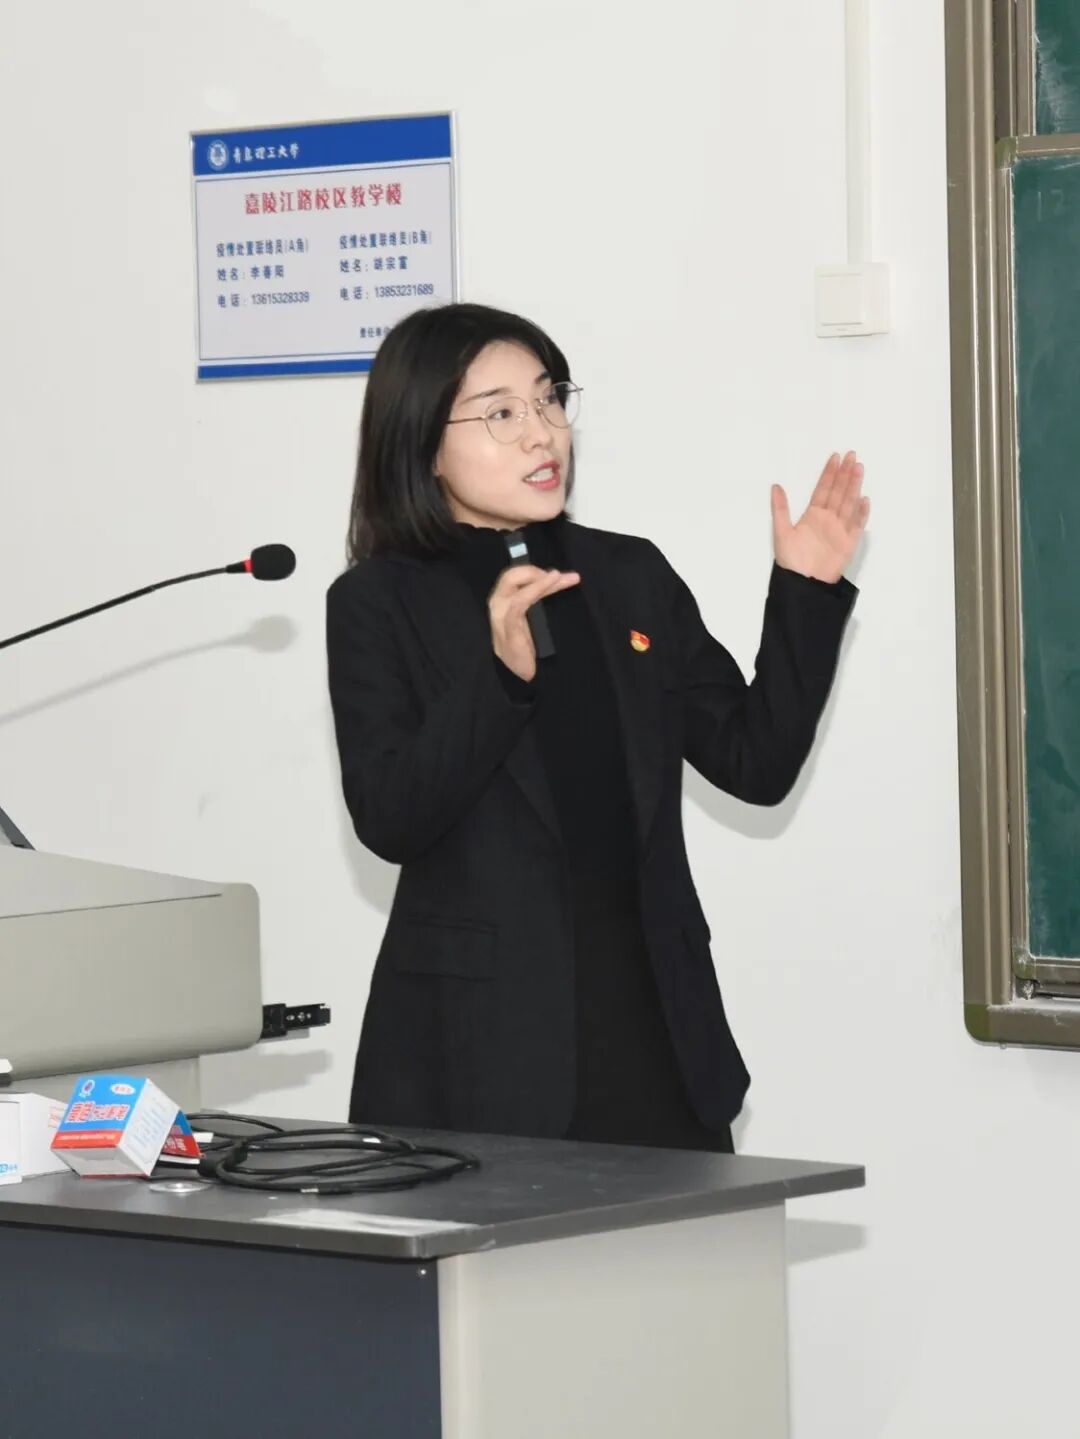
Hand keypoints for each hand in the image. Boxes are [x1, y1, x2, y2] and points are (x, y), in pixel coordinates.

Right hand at [488, 565, 579, 681]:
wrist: (528, 676)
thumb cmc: (530, 649)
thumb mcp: (533, 620)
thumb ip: (537, 601)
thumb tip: (557, 579)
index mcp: (503, 602)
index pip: (515, 578)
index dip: (537, 572)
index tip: (562, 575)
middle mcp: (498, 605)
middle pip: (511, 576)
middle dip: (535, 571)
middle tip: (560, 576)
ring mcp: (500, 617)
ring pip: (515, 586)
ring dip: (540, 579)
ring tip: (560, 577)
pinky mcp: (509, 629)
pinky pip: (519, 603)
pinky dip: (535, 590)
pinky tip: (550, 583)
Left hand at [771, 451, 868, 583]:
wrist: (804, 584)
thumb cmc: (791, 560)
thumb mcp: (780, 532)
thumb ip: (780, 509)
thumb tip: (775, 485)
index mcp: (812, 515)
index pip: (823, 489)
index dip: (829, 473)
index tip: (835, 457)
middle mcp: (828, 519)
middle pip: (838, 492)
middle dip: (845, 474)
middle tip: (851, 455)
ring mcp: (840, 529)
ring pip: (849, 503)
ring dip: (854, 486)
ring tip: (859, 468)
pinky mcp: (849, 542)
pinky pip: (857, 525)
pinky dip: (862, 513)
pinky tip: (865, 499)